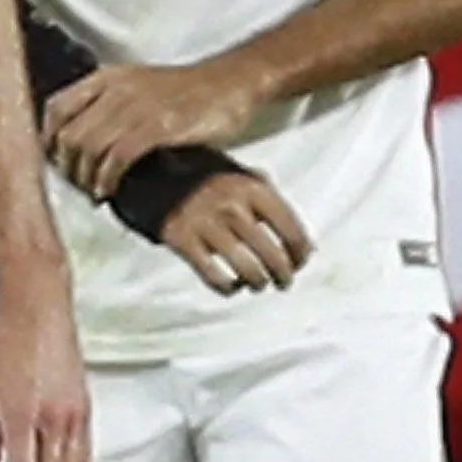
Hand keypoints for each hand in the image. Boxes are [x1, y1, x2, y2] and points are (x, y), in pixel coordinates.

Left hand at [44, 54, 264, 197]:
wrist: (232, 82)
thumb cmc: (190, 90)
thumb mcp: (141, 84)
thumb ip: (111, 103)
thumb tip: (84, 137)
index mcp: (110, 77)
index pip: (57, 106)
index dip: (48, 138)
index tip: (55, 160)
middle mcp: (118, 89)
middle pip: (69, 133)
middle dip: (67, 166)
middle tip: (75, 184)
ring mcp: (138, 106)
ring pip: (89, 147)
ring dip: (84, 177)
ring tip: (92, 191)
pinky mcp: (159, 126)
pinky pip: (118, 157)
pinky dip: (107, 179)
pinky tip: (109, 190)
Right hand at [157, 166, 315, 294]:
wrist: (154, 173)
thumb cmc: (209, 180)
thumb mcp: (244, 179)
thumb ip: (275, 206)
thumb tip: (306, 247)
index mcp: (253, 188)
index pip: (292, 230)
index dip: (301, 254)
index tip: (300, 263)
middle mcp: (232, 205)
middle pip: (273, 255)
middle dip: (284, 275)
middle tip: (284, 282)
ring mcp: (206, 223)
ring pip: (248, 270)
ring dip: (258, 283)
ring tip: (258, 284)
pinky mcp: (182, 240)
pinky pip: (215, 277)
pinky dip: (228, 288)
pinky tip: (232, 285)